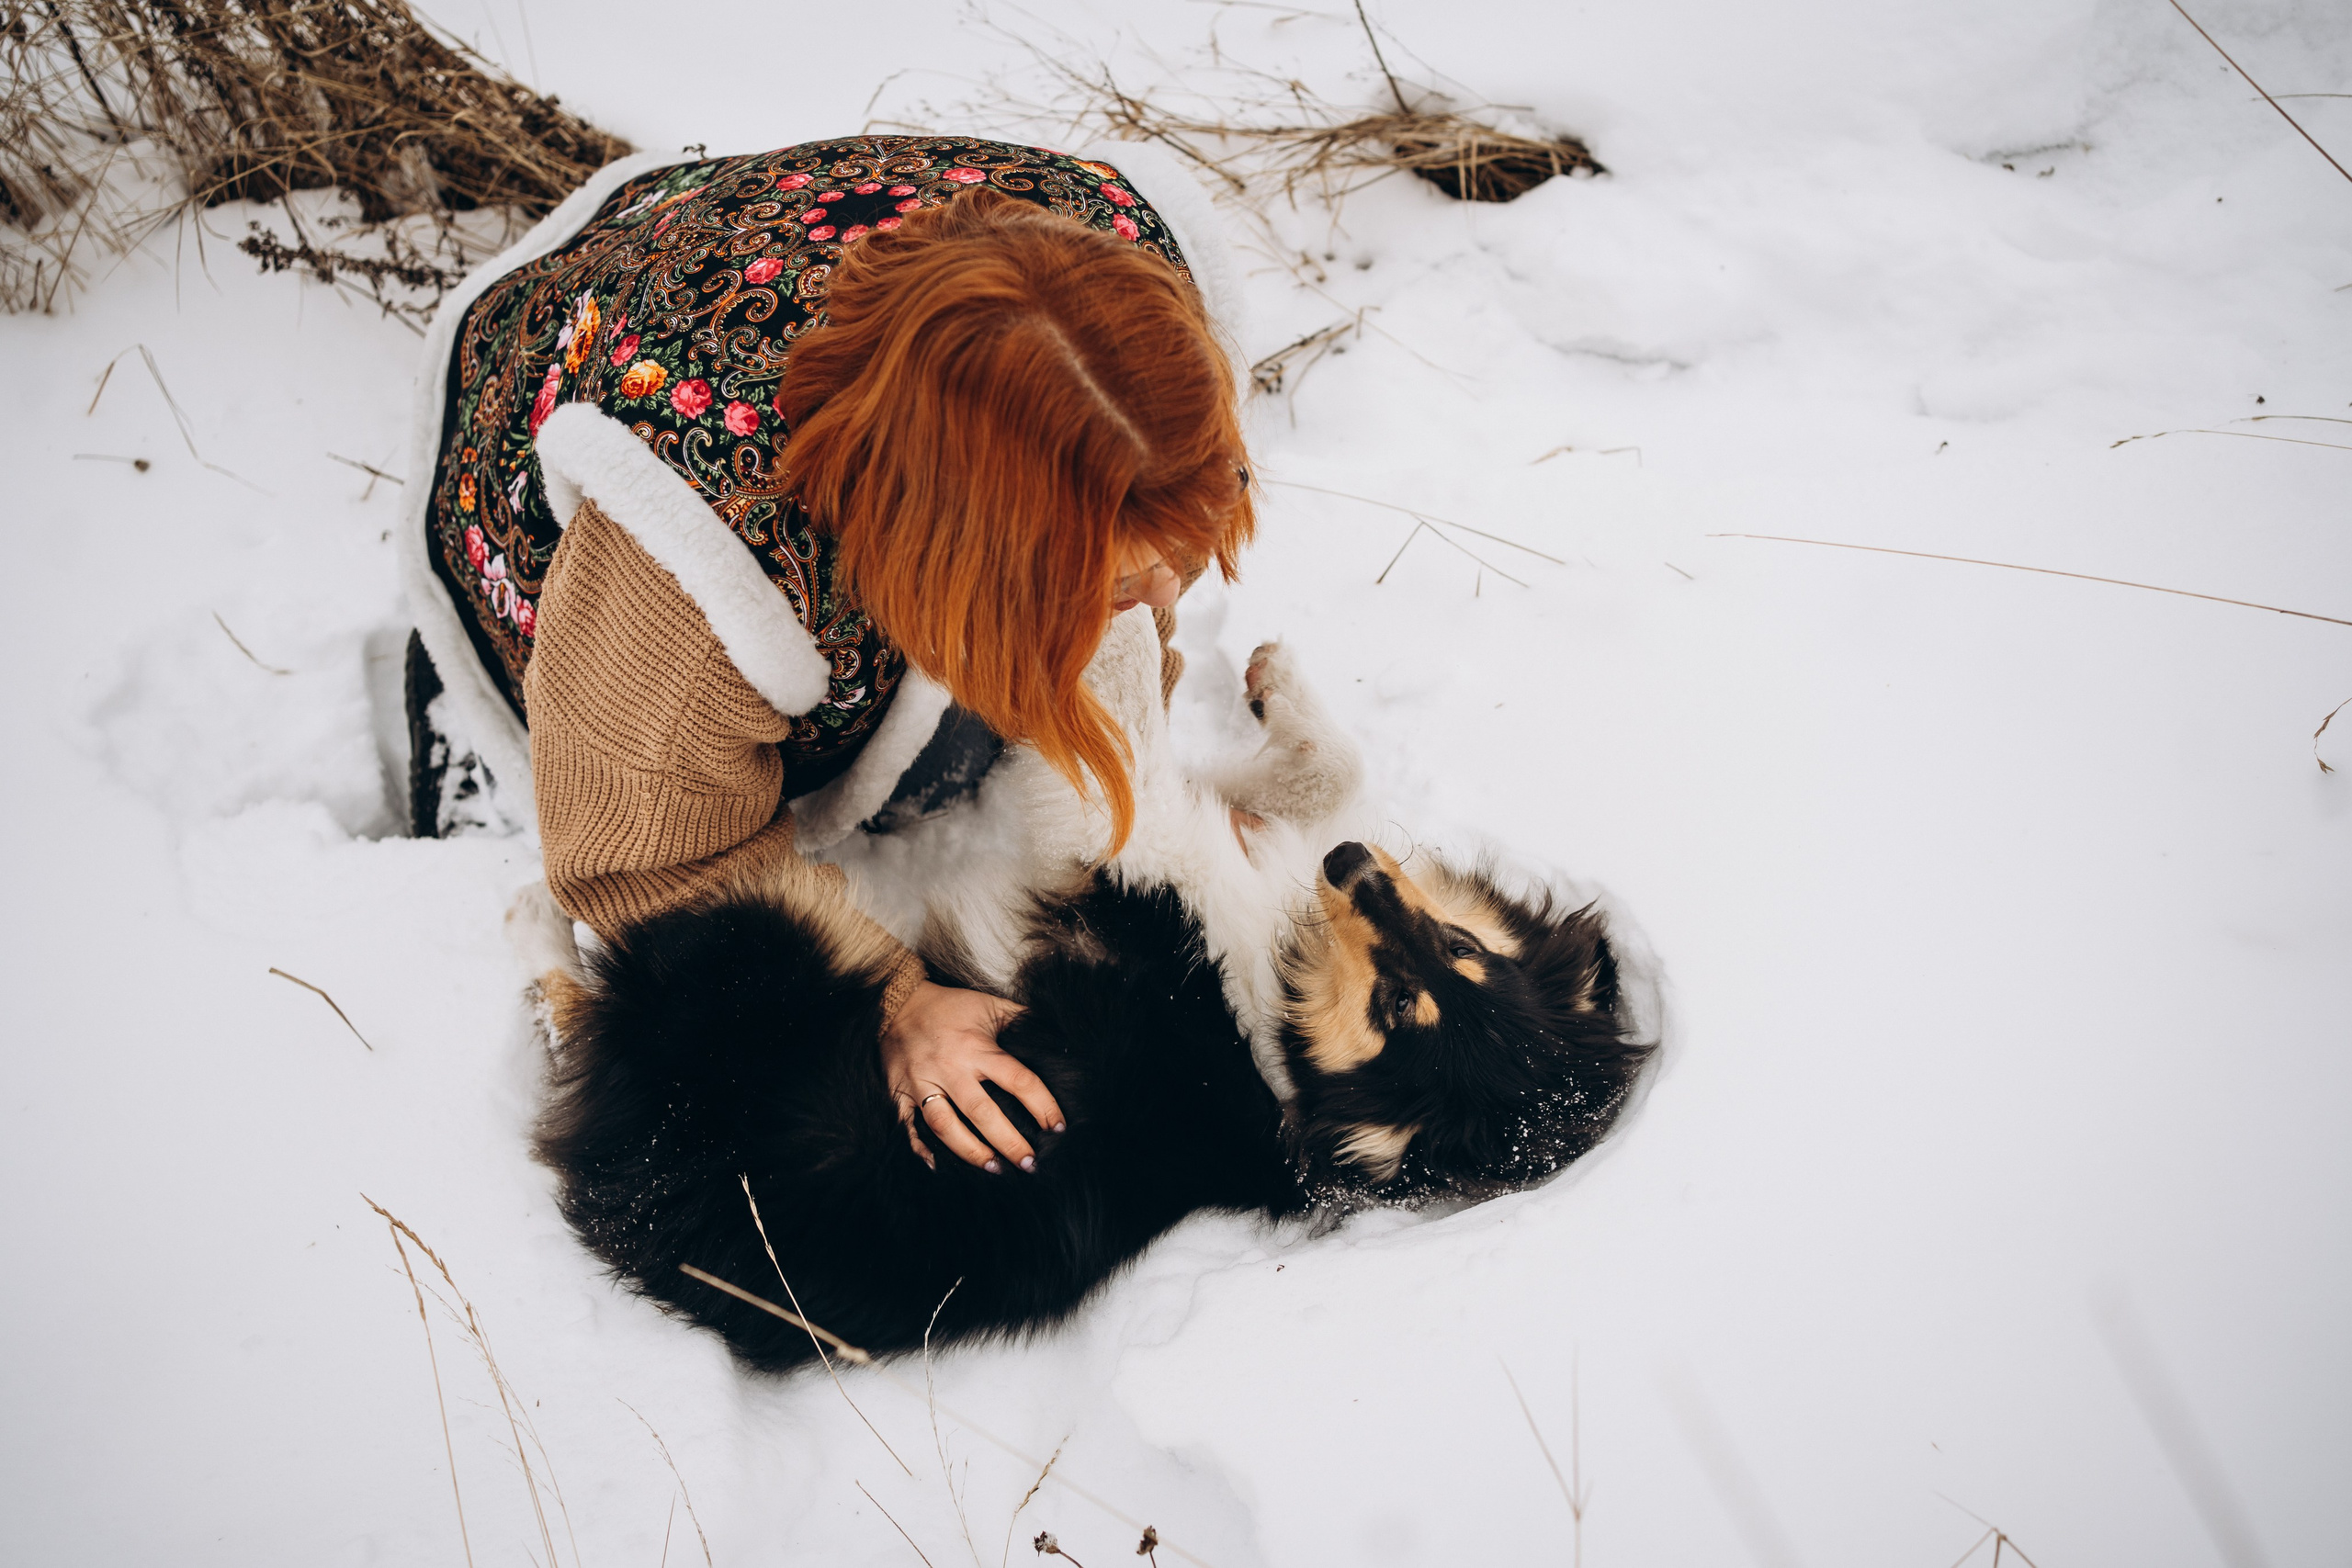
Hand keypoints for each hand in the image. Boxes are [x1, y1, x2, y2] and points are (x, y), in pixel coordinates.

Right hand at [882, 981, 1065, 1172]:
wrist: (898, 1002)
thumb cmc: (951, 1007)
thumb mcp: (989, 1006)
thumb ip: (1021, 1020)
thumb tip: (1057, 1038)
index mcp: (977, 1048)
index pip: (1017, 1080)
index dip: (1042, 1105)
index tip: (1057, 1127)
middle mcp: (950, 1068)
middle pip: (982, 1112)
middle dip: (1008, 1142)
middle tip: (1030, 1164)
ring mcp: (921, 1081)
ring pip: (945, 1125)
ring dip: (970, 1151)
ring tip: (994, 1169)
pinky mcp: (899, 1092)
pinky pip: (907, 1126)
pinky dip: (919, 1148)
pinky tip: (937, 1167)